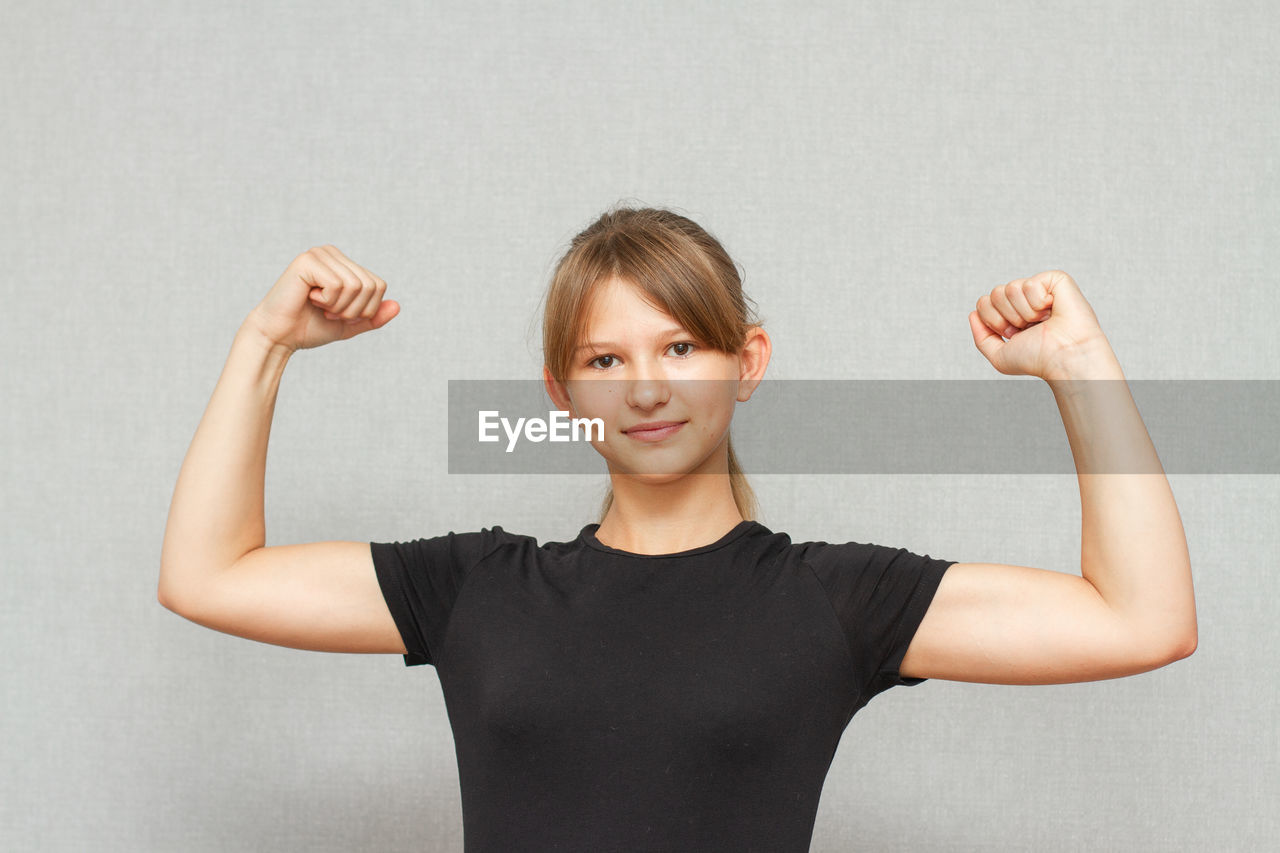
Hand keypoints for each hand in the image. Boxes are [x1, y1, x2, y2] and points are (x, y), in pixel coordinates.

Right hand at [246, 245, 399, 351]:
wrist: (279, 336)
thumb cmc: (310, 328)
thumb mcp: (349, 325)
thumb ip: (373, 317)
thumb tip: (398, 307)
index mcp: (344, 264)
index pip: (379, 285)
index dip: (365, 309)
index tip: (339, 314)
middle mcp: (333, 254)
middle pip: (370, 286)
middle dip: (353, 310)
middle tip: (328, 312)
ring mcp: (320, 254)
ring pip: (356, 286)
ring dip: (339, 307)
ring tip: (319, 306)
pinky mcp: (307, 261)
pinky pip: (339, 285)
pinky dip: (328, 301)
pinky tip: (309, 298)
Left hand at [968, 270, 1107, 377]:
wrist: (1064, 357)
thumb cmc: (1039, 359)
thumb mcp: (999, 357)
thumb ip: (981, 338)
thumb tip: (973, 314)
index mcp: (1013, 314)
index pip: (983, 303)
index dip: (994, 321)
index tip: (1014, 334)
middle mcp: (1025, 301)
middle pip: (994, 293)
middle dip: (1007, 316)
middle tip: (1028, 328)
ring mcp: (1040, 289)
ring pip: (1009, 288)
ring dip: (1023, 312)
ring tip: (1042, 320)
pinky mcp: (1055, 280)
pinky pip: (1029, 284)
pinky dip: (1038, 302)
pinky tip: (1053, 310)